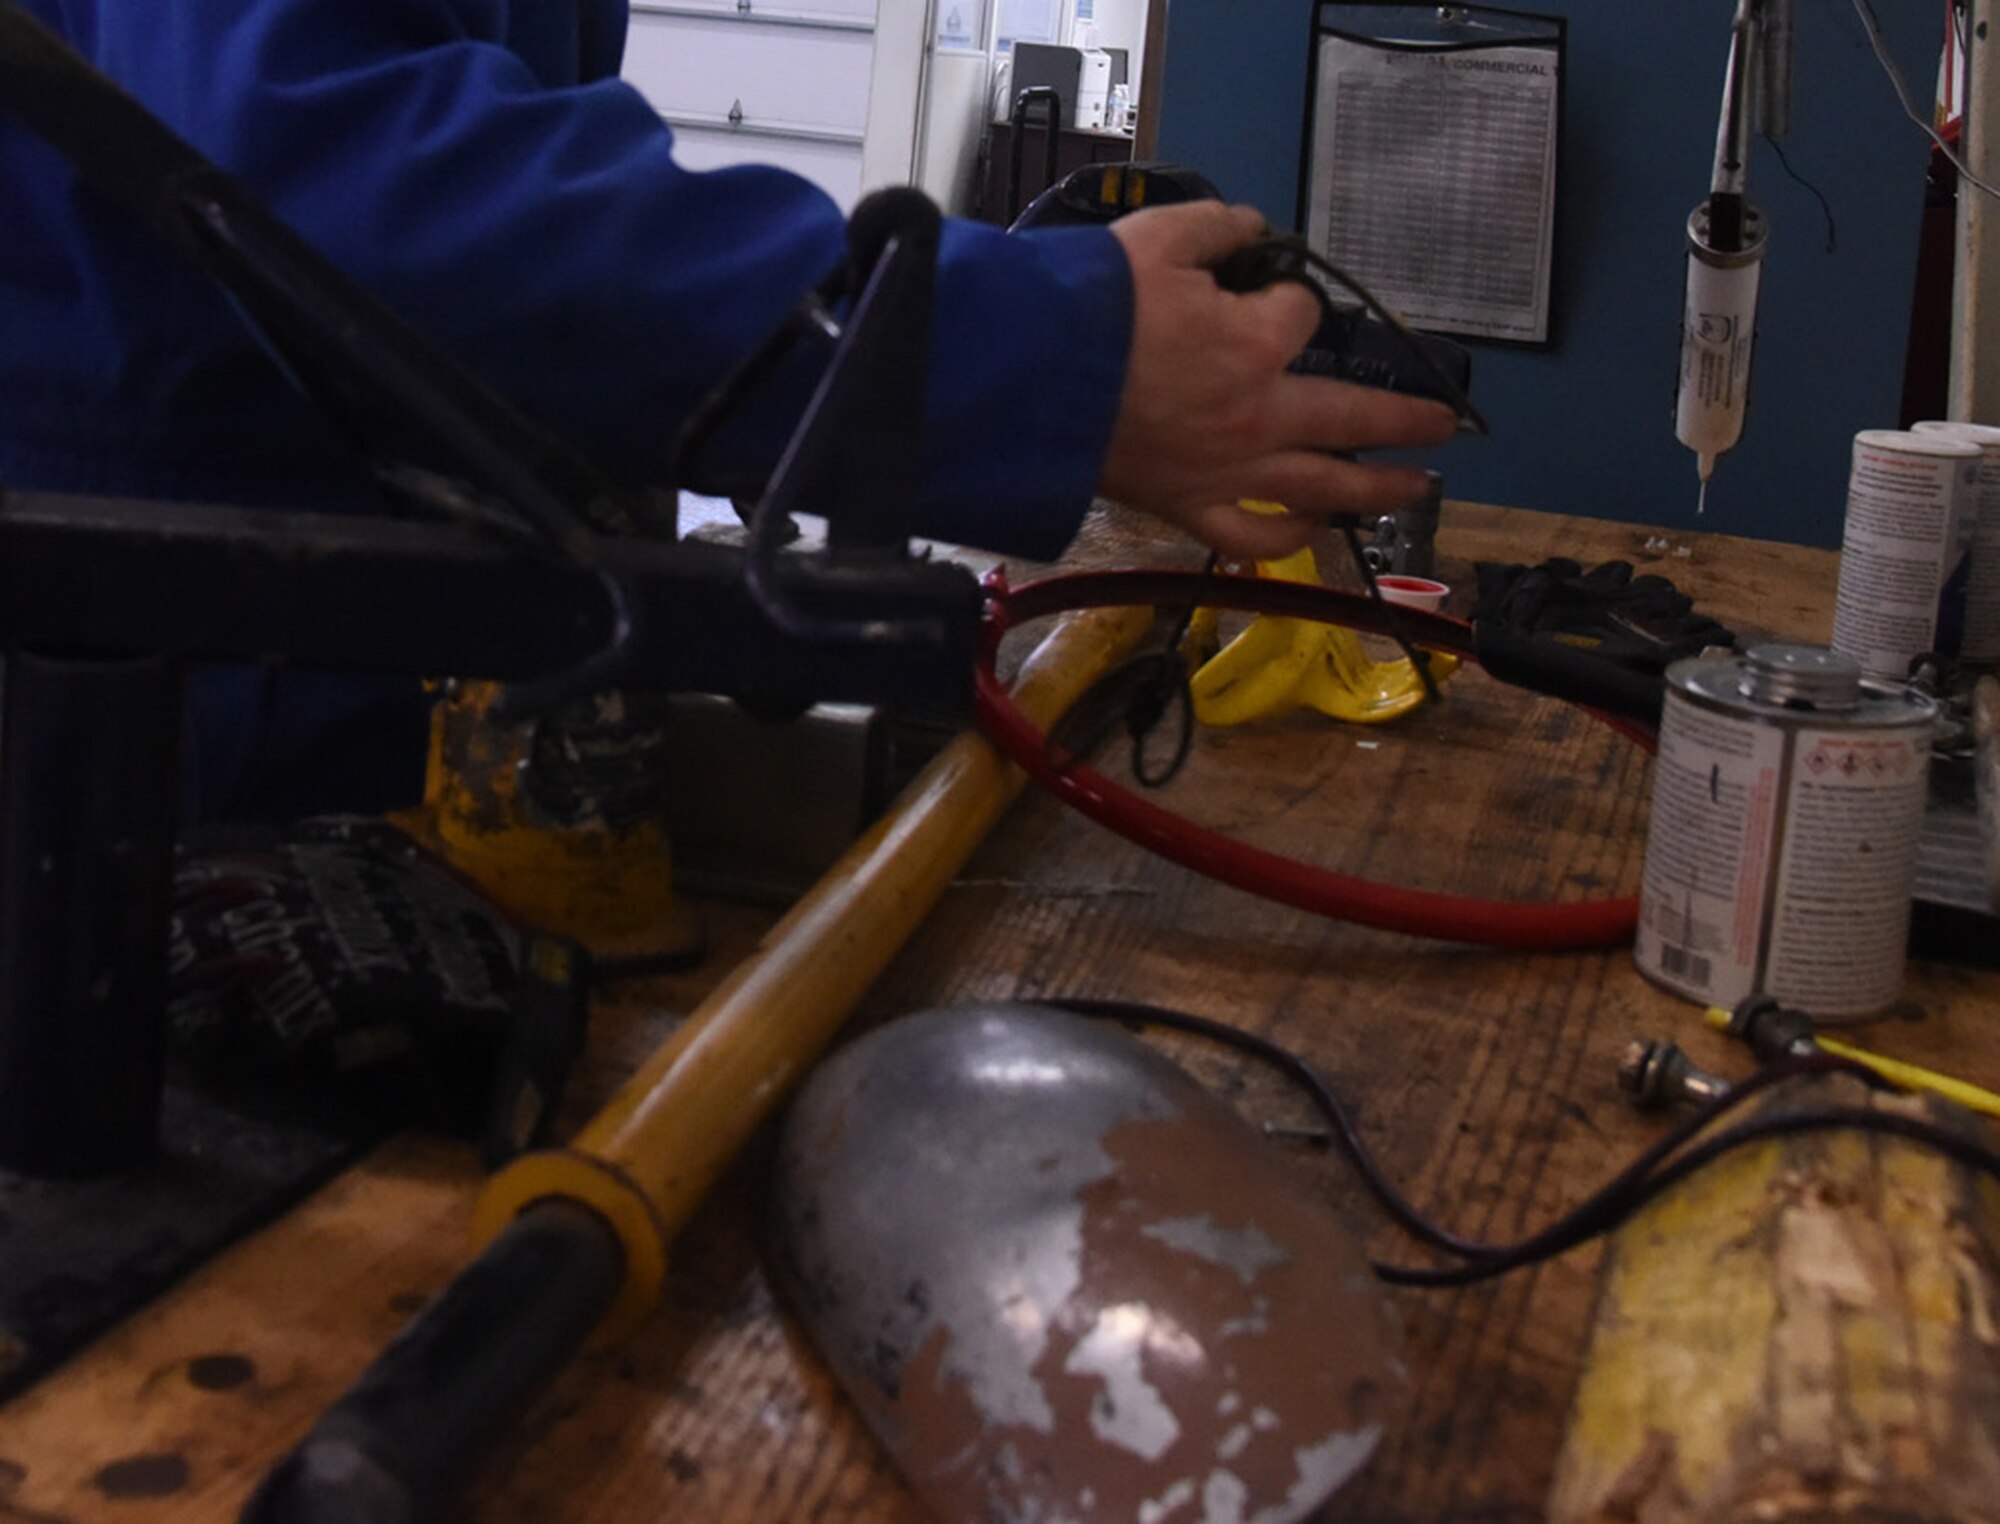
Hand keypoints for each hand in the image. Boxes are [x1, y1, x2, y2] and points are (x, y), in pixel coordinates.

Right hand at [1101, 203, 1458, 560]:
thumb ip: (1215, 228)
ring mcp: (1229, 470)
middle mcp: (1259, 413)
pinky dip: (1284, 537)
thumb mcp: (1157, 238)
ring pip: (1320, 486)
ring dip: (1376, 488)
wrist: (1026, 386)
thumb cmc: (1091, 309)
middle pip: (1352, 415)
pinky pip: (1251, 534)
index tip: (1265, 294)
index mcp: (1255, 342)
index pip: (1301, 315)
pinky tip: (1308, 529)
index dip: (1289, 300)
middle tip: (1444, 425)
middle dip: (1405, 418)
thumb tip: (1248, 228)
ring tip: (1415, 488)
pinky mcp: (1189, 508)